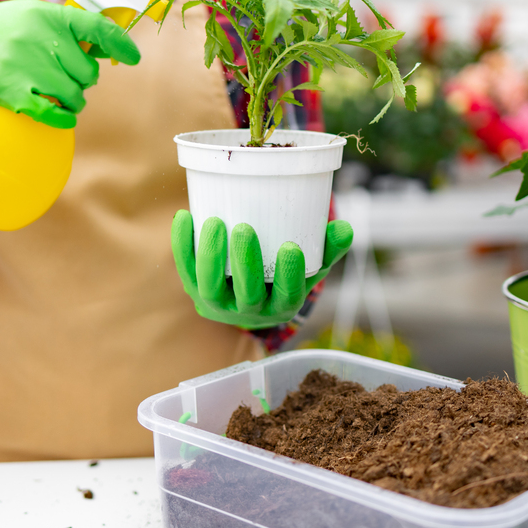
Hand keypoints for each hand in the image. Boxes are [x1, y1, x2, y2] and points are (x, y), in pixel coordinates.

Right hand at [0, 0, 140, 169]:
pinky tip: (61, 116)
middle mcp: (41, 39)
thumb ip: (65, 29)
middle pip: (88, 72)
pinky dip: (63, 117)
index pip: (96, 27)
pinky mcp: (13, 93)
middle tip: (66, 77)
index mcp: (48, 16)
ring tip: (57, 94)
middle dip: (82, 79)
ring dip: (73, 100)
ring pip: (76, 95)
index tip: (134, 56)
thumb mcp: (31, 18)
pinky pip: (55, 113)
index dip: (120, 43)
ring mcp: (27, 67)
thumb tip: (107, 44)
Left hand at [172, 210, 352, 329]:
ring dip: (209, 256)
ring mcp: (218, 302)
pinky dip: (183, 244)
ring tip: (214, 223)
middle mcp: (249, 311)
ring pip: (209, 288)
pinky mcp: (194, 288)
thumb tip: (344, 228)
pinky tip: (185, 216)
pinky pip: (186, 269)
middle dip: (244, 264)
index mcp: (281, 305)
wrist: (246, 293)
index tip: (291, 248)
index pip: (286, 297)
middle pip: (246, 295)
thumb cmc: (283, 273)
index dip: (288, 276)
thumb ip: (328, 247)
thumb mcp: (311, 264)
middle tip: (244, 228)